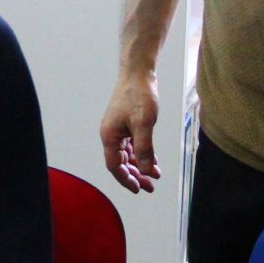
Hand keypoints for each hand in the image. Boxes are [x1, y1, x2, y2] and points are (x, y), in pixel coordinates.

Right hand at [100, 70, 160, 192]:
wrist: (138, 73)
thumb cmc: (138, 95)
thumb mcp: (144, 124)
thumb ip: (145, 149)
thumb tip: (147, 171)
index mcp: (109, 136)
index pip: (115, 166)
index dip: (126, 179)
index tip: (139, 189)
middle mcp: (111, 134)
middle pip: (121, 162)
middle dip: (135, 175)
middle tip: (150, 186)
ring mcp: (118, 129)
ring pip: (127, 154)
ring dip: (140, 166)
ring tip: (154, 176)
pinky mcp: (126, 123)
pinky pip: (132, 145)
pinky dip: (142, 154)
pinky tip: (153, 160)